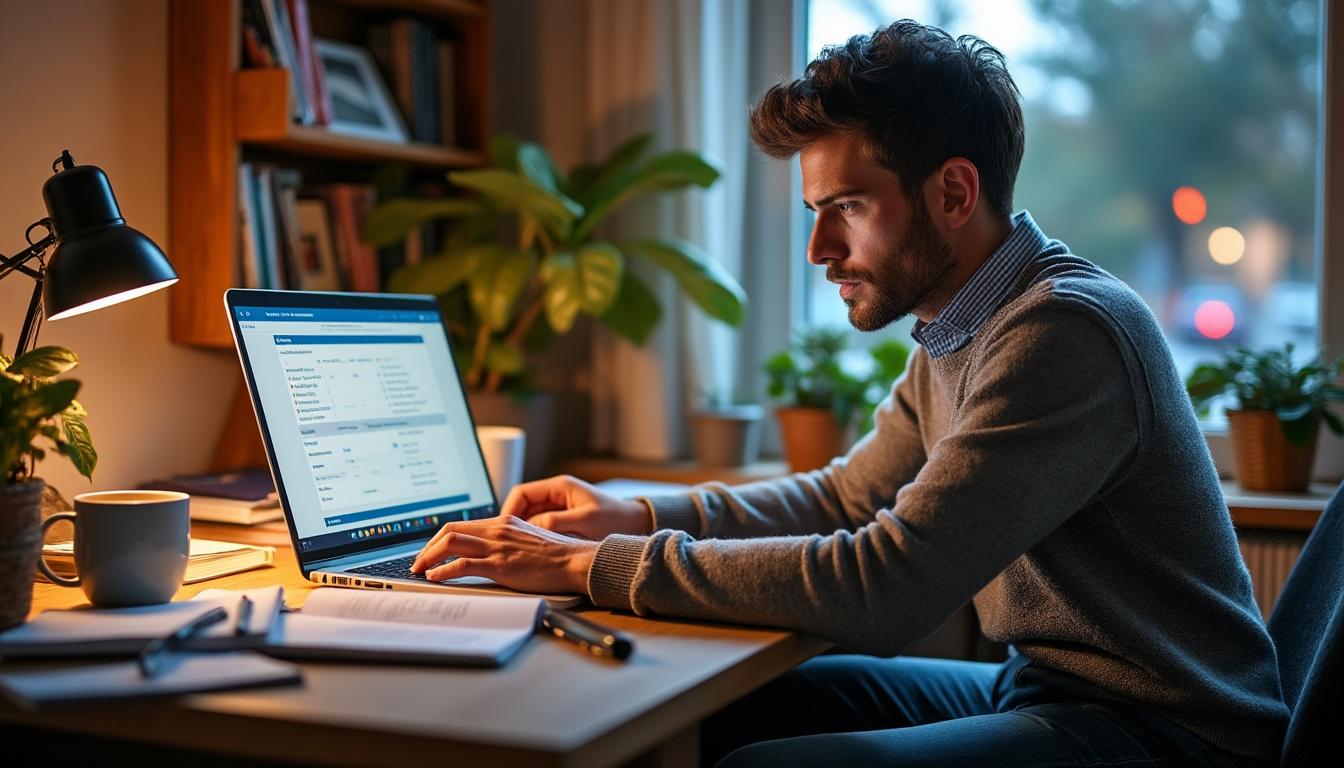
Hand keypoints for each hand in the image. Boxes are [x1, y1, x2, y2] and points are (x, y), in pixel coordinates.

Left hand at [409, 516, 598, 594]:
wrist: (575, 561)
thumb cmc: (557, 555)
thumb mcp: (529, 538)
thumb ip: (509, 540)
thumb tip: (492, 550)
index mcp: (504, 522)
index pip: (462, 525)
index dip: (440, 538)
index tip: (431, 550)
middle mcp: (497, 530)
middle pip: (450, 531)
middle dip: (428, 547)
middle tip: (418, 561)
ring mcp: (497, 546)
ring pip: (451, 543)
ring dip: (429, 557)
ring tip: (420, 570)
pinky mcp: (499, 565)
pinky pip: (462, 565)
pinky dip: (443, 571)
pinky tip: (435, 577)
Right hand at [500, 475, 653, 538]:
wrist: (637, 525)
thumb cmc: (616, 519)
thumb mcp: (585, 521)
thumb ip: (556, 522)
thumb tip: (529, 529)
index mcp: (559, 486)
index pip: (521, 493)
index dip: (508, 510)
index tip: (502, 529)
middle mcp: (556, 495)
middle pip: (521, 506)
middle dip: (511, 524)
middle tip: (503, 544)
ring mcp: (558, 508)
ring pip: (528, 518)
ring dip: (521, 532)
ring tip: (514, 550)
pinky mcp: (562, 521)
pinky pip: (539, 527)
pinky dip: (532, 538)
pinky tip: (530, 552)